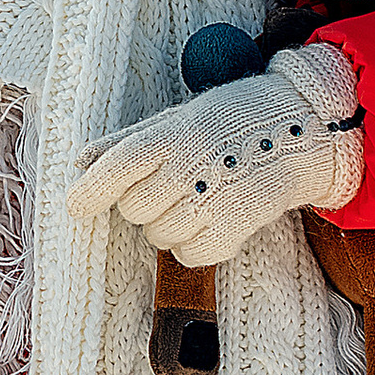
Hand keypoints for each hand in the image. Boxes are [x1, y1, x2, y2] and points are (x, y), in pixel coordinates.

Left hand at [68, 43, 362, 267]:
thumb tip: (78, 161)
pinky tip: (210, 219)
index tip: (75, 206)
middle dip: (142, 203)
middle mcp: (190, 167)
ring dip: (167, 225)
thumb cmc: (228, 123)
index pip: (117, 166)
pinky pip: (189, 255)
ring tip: (195, 198)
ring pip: (158, 236)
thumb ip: (125, 142)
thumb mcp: (176, 119)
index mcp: (172, 135)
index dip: (90, 189)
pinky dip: (193, 245)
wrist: (299, 132)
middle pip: (133, 209)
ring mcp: (214, 200)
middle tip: (171, 185)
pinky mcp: (236, 228)